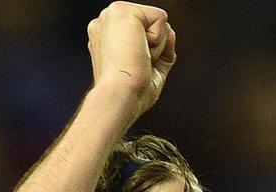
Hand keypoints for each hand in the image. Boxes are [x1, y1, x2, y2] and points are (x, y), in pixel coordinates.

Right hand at [87, 2, 175, 118]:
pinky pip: (161, 18)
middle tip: (136, 65)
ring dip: (156, 47)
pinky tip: (138, 52)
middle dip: (154, 49)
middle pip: (153, 26)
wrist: (120, 97)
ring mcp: (111, 15)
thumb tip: (170, 31)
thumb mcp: (152, 71)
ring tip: (135, 59)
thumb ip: (161, 49)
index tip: (135, 70)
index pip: (144, 35)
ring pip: (158, 22)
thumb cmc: (130, 94)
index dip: (151, 54)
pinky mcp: (121, 10)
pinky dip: (158, 41)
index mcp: (107, 38)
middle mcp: (105, 23)